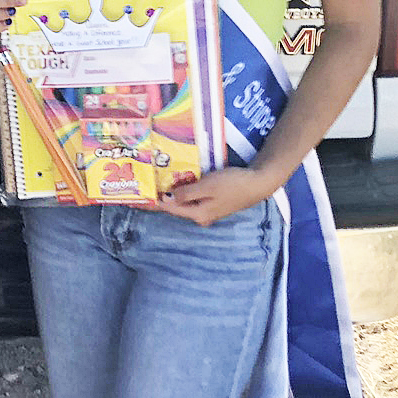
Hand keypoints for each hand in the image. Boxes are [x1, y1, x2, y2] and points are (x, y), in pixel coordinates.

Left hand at [150, 165, 275, 225]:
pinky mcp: (215, 202)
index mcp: (197, 214)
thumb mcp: (207, 187)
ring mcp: (209, 210)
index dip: (153, 202)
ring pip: (185, 201)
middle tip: (146, 185)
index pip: (170, 209)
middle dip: (161, 197)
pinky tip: (179, 181)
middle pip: (176, 207)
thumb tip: (167, 199)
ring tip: (157, 182)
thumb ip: (186, 194)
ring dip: (173, 193)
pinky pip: (194, 197)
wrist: (258, 183)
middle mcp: (201, 216)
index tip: (138, 197)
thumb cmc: (233, 184)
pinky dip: (185, 190)